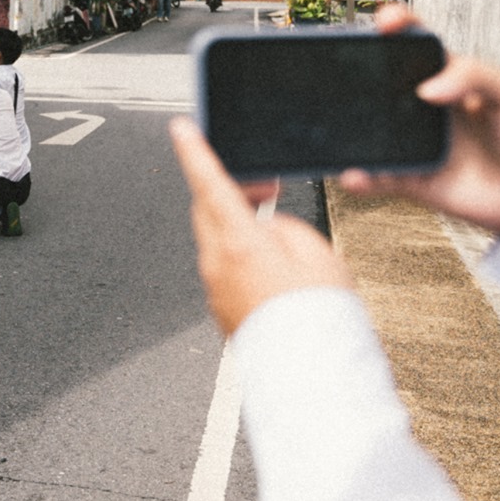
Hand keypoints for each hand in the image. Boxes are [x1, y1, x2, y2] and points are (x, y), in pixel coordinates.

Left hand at [170, 118, 355, 336]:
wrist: (310, 372)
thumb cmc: (318, 315)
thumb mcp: (318, 253)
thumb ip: (285, 228)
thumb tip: (267, 228)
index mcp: (238, 242)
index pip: (207, 182)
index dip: (194, 151)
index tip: (181, 128)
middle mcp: (217, 264)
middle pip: (207, 209)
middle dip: (230, 188)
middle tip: (265, 185)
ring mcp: (216, 289)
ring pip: (216, 239)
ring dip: (238, 223)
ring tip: (276, 227)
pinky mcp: (222, 308)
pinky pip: (225, 268)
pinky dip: (241, 253)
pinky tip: (272, 264)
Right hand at [335, 5, 499, 233]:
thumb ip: (474, 75)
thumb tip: (428, 88)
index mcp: (452, 80)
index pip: (419, 46)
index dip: (400, 28)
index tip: (387, 22)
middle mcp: (429, 110)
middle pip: (386, 83)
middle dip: (363, 70)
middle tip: (351, 65)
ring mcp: (419, 144)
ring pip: (376, 129)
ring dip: (356, 125)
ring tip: (342, 119)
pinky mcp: (416, 179)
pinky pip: (381, 177)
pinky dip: (364, 178)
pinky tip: (355, 174)